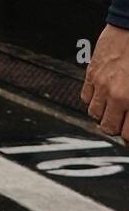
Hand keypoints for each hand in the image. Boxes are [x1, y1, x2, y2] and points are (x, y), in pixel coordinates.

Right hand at [81, 24, 128, 140]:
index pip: (126, 133)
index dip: (128, 136)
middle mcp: (114, 94)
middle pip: (108, 127)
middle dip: (116, 128)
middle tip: (123, 122)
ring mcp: (100, 84)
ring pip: (94, 114)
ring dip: (104, 114)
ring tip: (113, 109)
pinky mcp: (91, 73)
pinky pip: (85, 97)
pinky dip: (93, 100)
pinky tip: (103, 96)